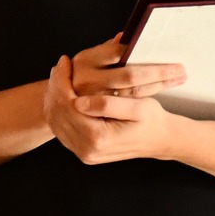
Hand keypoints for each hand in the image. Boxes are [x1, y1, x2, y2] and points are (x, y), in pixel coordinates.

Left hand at [44, 54, 184, 165]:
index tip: (64, 63)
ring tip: (60, 77)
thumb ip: (108, 105)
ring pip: (55, 121)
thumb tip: (80, 101)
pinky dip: (58, 109)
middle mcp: (87, 149)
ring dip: (54, 97)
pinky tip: (64, 93)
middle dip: (55, 86)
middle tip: (59, 66)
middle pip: (57, 113)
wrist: (160, 140)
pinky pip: (61, 128)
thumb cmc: (151, 121)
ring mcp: (83, 152)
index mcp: (98, 138)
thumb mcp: (137, 108)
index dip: (62, 82)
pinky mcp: (82, 150)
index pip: (67, 106)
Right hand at [68, 33, 185, 100]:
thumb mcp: (89, 60)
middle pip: (130, 75)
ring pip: (133, 92)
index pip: (120, 52)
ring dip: (159, 84)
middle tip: (180, 69)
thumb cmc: (80, 76)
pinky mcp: (97, 115)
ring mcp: (92, 99)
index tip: (164, 49)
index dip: (142, 51)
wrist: (58, 105)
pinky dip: (148, 96)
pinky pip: (129, 105)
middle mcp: (87, 79)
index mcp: (86, 59)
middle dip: (159, 72)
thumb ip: (108, 49)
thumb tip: (128, 34)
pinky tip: (162, 89)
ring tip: (178, 77)